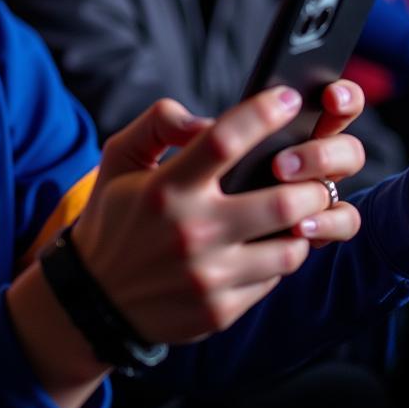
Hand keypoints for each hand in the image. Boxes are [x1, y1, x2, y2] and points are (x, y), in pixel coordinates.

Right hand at [71, 87, 355, 346]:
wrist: (94, 298)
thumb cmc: (114, 215)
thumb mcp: (119, 158)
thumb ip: (158, 124)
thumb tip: (207, 121)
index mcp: (165, 188)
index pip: (223, 140)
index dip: (263, 113)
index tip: (288, 98)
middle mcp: (190, 231)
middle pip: (281, 202)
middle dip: (312, 185)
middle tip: (314, 175)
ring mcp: (208, 275)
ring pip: (290, 248)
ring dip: (301, 227)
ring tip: (295, 214)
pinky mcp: (220, 309)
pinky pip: (273, 279)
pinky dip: (276, 258)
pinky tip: (264, 247)